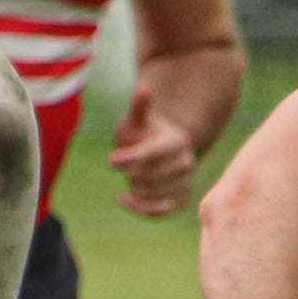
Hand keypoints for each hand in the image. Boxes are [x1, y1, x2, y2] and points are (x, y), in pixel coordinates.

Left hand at [108, 83, 195, 216]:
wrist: (159, 154)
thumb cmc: (143, 133)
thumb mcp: (137, 119)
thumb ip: (139, 106)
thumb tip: (145, 86)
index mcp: (178, 141)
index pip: (151, 155)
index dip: (128, 159)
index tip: (110, 161)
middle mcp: (187, 163)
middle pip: (150, 176)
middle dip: (130, 174)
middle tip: (123, 168)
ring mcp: (186, 184)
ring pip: (153, 194)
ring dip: (134, 189)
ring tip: (128, 180)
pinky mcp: (182, 202)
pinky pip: (160, 212)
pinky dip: (139, 208)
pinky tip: (124, 199)